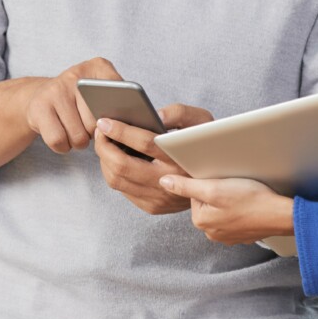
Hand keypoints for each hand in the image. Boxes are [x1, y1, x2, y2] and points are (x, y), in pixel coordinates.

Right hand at [23, 57, 122, 153]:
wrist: (40, 96)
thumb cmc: (80, 101)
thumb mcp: (100, 92)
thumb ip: (120, 101)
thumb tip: (124, 125)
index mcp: (98, 67)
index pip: (120, 92)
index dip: (120, 115)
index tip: (117, 121)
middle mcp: (76, 75)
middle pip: (97, 122)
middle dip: (96, 134)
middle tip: (90, 127)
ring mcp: (55, 89)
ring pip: (78, 136)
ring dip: (80, 142)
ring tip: (76, 131)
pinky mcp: (38, 107)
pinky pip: (59, 141)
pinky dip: (63, 146)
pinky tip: (63, 136)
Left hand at [94, 104, 213, 214]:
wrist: (217, 179)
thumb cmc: (204, 143)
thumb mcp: (202, 121)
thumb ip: (179, 112)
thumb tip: (156, 115)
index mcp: (181, 159)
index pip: (145, 143)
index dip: (121, 131)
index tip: (104, 121)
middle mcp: (170, 182)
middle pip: (122, 166)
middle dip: (104, 146)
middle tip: (100, 130)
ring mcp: (159, 198)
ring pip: (117, 180)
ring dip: (104, 160)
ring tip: (104, 142)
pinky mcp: (152, 206)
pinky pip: (122, 189)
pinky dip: (112, 172)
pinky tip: (114, 158)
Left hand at [158, 174, 294, 244]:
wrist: (281, 215)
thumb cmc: (250, 200)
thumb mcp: (214, 188)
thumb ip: (186, 186)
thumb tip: (163, 182)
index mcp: (201, 222)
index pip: (195, 194)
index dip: (208, 183)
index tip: (223, 183)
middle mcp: (211, 233)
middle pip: (207, 202)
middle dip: (219, 193)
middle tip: (234, 188)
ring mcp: (228, 237)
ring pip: (221, 209)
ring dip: (230, 201)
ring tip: (243, 197)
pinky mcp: (242, 235)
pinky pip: (235, 217)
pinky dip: (241, 210)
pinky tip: (250, 205)